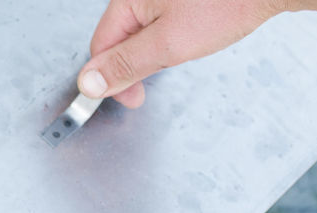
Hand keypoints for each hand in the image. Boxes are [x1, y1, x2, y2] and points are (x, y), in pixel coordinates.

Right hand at [77, 0, 286, 107]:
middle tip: (157, 81)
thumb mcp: (169, 44)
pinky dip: (171, 37)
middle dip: (135, 65)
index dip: (111, 79)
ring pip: (142, 32)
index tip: (131, 99)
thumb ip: (126, 65)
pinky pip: (161, 21)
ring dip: (155, 52)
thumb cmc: (228, 2)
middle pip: (120, 39)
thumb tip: (88, 84)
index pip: (101, 47)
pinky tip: (194, 36)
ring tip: (183, 51)